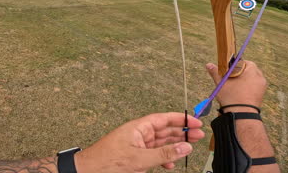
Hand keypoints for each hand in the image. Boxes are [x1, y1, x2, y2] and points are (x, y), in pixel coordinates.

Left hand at [74, 113, 203, 172]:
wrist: (88, 171)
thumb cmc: (106, 161)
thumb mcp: (139, 159)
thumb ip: (163, 153)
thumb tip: (185, 147)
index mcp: (138, 127)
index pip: (163, 119)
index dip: (180, 119)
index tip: (196, 121)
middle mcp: (139, 134)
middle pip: (164, 130)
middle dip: (182, 132)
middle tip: (199, 135)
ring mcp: (137, 145)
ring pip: (160, 143)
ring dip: (175, 146)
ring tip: (190, 148)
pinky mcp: (135, 157)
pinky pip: (153, 154)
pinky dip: (163, 158)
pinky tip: (170, 163)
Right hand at [206, 60, 266, 110]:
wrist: (241, 114)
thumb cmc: (231, 96)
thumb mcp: (221, 82)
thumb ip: (216, 72)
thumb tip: (208, 64)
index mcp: (252, 70)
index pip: (244, 62)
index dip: (234, 65)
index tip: (228, 71)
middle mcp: (260, 77)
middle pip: (248, 70)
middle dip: (239, 72)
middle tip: (230, 78)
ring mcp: (262, 86)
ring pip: (251, 78)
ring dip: (243, 80)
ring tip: (234, 86)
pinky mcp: (261, 94)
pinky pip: (254, 86)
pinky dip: (247, 87)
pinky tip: (239, 92)